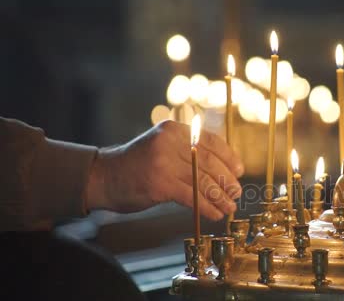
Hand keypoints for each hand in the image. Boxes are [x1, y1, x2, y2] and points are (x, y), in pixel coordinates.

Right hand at [85, 120, 243, 220]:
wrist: (103, 177)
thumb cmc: (137, 165)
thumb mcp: (162, 147)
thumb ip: (187, 152)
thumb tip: (223, 168)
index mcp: (174, 130)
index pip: (210, 141)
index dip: (228, 157)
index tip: (239, 171)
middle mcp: (170, 142)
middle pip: (209, 162)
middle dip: (226, 180)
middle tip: (236, 192)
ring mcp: (164, 162)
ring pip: (202, 180)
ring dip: (220, 196)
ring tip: (229, 207)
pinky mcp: (160, 184)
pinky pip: (192, 196)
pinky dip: (207, 207)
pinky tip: (214, 214)